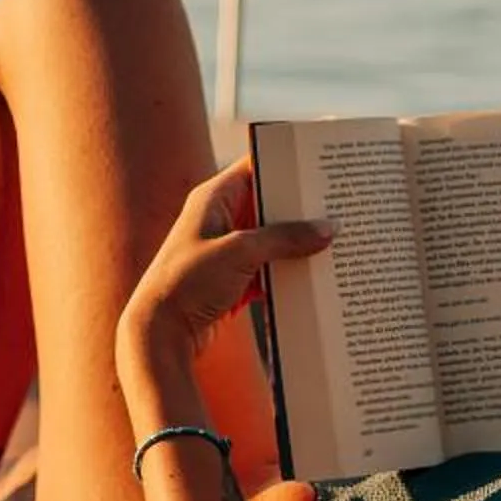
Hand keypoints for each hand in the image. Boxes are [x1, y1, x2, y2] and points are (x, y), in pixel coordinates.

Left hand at [118, 158, 329, 371]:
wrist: (159, 336)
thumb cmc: (187, 284)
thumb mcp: (240, 253)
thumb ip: (285, 238)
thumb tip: (327, 229)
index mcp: (213, 198)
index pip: (256, 166)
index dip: (288, 165)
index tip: (322, 165)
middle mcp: (219, 219)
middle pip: (269, 204)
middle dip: (302, 208)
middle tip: (340, 205)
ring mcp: (225, 250)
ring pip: (272, 239)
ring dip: (298, 243)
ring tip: (337, 240)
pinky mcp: (232, 279)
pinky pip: (268, 267)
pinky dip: (287, 271)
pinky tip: (315, 275)